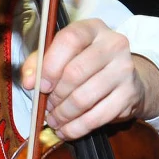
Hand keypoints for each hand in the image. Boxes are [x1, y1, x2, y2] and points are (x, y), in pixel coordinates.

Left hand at [19, 19, 158, 140]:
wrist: (126, 80)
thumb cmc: (86, 65)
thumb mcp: (60, 55)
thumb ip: (38, 63)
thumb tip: (29, 82)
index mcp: (93, 28)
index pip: (70, 40)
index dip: (50, 65)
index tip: (39, 85)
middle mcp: (113, 44)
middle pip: (75, 72)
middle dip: (55, 95)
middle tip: (47, 106)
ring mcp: (124, 69)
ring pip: (83, 98)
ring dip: (62, 114)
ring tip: (54, 118)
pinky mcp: (129, 95)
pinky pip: (96, 117)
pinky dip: (75, 128)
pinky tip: (66, 130)